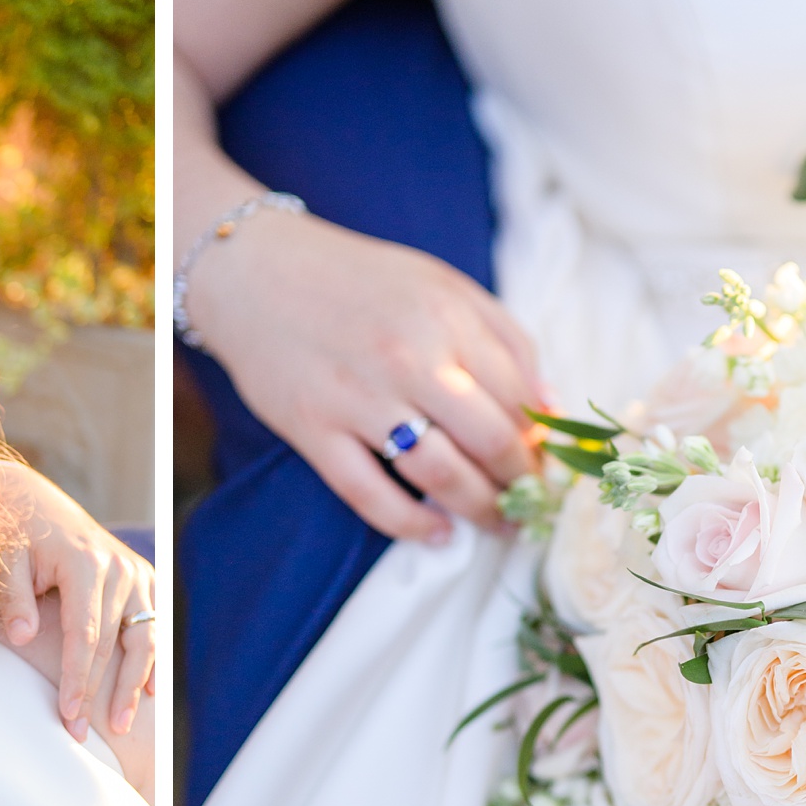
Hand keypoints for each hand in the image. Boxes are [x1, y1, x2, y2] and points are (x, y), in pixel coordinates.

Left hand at [0, 462, 157, 737]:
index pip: (84, 635)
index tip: (68, 713)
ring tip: (122, 726)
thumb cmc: (13, 536)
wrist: (36, 503)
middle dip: (97, 693)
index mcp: (84, 563)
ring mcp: (135, 573)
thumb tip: (22, 637)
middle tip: (81, 734)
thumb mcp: (3, 560)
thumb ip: (13, 597)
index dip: (77, 678)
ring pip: (142, 639)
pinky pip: (153, 626)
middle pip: (112, 645)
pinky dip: (152, 660)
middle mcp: (118, 568)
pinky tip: (149, 694)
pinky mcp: (143, 579)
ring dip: (133, 686)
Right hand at [182, 206, 544, 539]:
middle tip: (528, 502)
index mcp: (447, 318)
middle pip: (490, 442)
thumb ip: (503, 336)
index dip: (541, 442)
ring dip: (478, 510)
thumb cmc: (359, 280)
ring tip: (495, 523)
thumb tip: (549, 405)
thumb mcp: (442, 284)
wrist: (256, 271)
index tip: (547, 464)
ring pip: (440, 475)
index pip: (519, 398)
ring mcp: (359, 398)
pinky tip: (436, 534)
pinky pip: (371, 495)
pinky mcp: (314, 429)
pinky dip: (411, 525)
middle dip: (520, 484)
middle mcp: (408, 358)